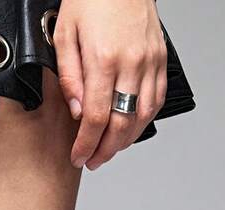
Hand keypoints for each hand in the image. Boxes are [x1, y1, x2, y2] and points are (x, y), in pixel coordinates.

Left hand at [53, 0, 167, 170]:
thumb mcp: (64, 34)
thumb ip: (69, 77)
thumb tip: (76, 112)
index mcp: (103, 58)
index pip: (95, 117)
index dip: (86, 144)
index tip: (78, 157)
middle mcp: (131, 63)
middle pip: (121, 124)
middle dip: (105, 150)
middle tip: (92, 161)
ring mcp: (150, 62)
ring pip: (142, 116)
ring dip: (125, 141)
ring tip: (109, 150)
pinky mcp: (160, 59)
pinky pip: (156, 99)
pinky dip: (143, 120)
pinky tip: (130, 129)